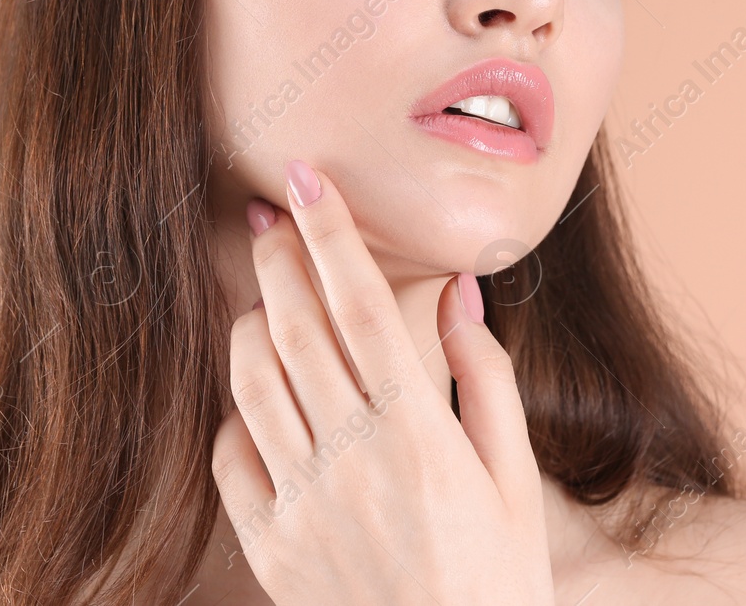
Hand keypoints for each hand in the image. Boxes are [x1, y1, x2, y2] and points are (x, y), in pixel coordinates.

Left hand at [210, 160, 556, 605]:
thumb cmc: (495, 581)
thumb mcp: (516, 481)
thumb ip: (484, 378)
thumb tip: (455, 291)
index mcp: (417, 437)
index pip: (359, 307)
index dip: (330, 234)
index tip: (307, 179)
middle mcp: (350, 461)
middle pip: (291, 328)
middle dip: (276, 258)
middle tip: (272, 215)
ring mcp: (300, 505)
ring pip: (248, 381)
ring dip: (251, 323)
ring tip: (269, 299)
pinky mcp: (267, 545)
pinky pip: (230, 453)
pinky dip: (237, 409)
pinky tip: (261, 393)